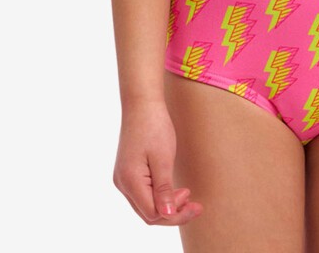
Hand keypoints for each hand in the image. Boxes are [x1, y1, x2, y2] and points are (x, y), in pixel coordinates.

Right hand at [113, 99, 203, 226]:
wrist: (142, 103)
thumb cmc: (154, 126)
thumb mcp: (163, 158)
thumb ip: (164, 189)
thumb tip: (166, 215)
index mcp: (130, 181)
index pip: (152, 214)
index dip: (174, 213)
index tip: (191, 197)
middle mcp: (122, 184)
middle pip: (148, 213)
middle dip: (173, 213)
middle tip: (196, 205)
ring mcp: (123, 179)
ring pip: (145, 205)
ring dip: (167, 206)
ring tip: (187, 198)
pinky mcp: (128, 173)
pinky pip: (143, 194)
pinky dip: (159, 197)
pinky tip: (174, 191)